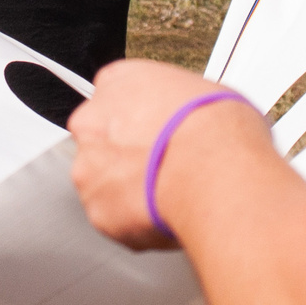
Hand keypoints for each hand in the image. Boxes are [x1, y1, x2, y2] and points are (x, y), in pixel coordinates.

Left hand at [68, 59, 264, 249]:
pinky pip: (113, 218)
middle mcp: (93, 121)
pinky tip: (165, 215)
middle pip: (102, 140)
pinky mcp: (97, 210)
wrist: (214, 171)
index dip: (139, 120)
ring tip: (169, 195)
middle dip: (127, 156)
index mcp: (117, 82)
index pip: (115, 98)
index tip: (155, 134)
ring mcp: (89, 168)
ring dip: (128, 190)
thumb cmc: (216, 130)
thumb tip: (191, 119)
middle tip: (162, 167)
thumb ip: (177, 106)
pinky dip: (134, 222)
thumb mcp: (204, 93)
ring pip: (104, 182)